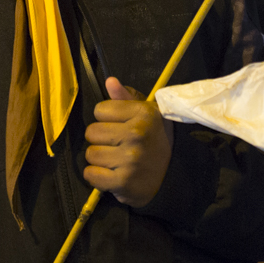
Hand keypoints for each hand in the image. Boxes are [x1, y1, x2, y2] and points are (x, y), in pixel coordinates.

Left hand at [83, 78, 174, 207]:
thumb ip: (125, 97)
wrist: (172, 176)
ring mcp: (130, 159)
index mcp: (143, 113)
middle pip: (92, 132)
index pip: (100, 109)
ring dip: (99, 159)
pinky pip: (91, 174)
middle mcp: (137, 134)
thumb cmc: (154, 140)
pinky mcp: (123, 181)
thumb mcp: (146, 114)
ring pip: (90, 154)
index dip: (107, 118)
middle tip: (117, 145)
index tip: (119, 126)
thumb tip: (109, 81)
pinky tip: (111, 174)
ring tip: (115, 160)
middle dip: (101, 139)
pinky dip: (97, 176)